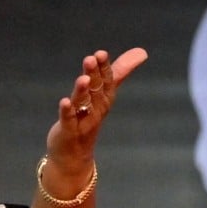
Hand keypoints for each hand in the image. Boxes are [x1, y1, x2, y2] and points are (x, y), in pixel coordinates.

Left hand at [45, 48, 147, 175]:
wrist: (74, 155)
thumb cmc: (88, 118)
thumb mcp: (103, 94)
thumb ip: (118, 73)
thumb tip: (142, 52)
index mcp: (104, 99)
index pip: (106, 81)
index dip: (104, 68)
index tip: (101, 54)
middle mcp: (96, 109)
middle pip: (96, 90)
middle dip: (94, 74)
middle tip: (92, 59)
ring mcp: (83, 121)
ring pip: (84, 103)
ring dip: (83, 91)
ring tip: (83, 78)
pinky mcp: (69, 131)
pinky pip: (69, 120)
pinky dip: (67, 111)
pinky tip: (64, 102)